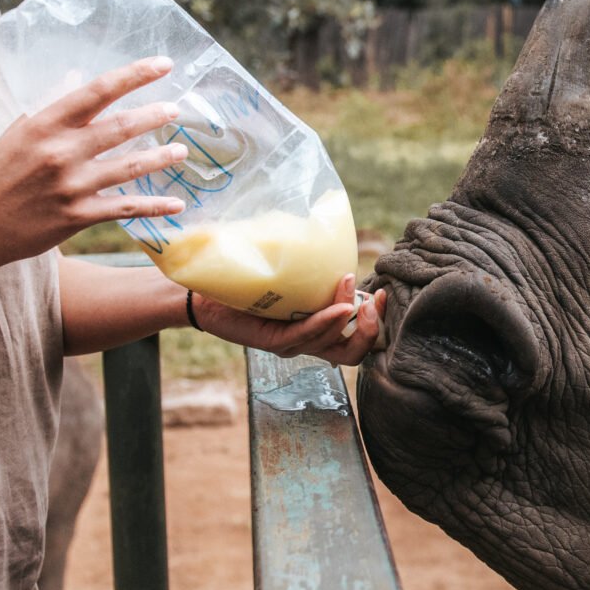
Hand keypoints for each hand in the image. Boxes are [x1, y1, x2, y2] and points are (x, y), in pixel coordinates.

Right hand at [0, 58, 189, 275]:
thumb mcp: (19, 132)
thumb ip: (50, 104)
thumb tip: (77, 77)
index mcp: (44, 124)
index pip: (97, 91)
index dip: (134, 74)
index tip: (163, 64)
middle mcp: (60, 152)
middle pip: (120, 126)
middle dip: (153, 115)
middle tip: (176, 109)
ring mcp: (70, 186)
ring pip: (129, 167)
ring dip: (160, 157)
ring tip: (180, 150)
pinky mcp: (76, 217)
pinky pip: (125, 208)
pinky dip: (154, 207)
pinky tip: (177, 206)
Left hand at [192, 274, 386, 366]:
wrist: (207, 293)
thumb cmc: (250, 282)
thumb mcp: (292, 276)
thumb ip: (315, 270)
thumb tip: (336, 236)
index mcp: (318, 329)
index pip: (358, 340)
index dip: (377, 322)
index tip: (383, 293)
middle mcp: (308, 342)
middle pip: (354, 354)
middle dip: (371, 329)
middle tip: (374, 300)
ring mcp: (292, 344)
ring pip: (332, 343)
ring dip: (347, 312)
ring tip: (348, 283)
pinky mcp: (273, 341)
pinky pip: (305, 336)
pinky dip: (326, 322)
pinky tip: (337, 308)